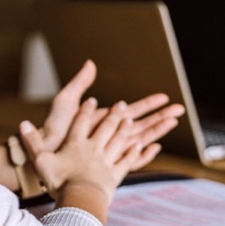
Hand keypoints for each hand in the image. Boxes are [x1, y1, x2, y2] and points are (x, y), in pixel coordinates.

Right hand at [20, 99, 155, 208]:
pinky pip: (127, 161)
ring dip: (125, 129)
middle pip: (105, 127)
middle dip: (112, 114)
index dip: (86, 111)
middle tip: (120, 104)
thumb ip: (32, 142)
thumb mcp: (41, 161)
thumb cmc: (60, 181)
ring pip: (118, 140)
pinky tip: (141, 146)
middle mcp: (94, 149)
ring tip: (130, 119)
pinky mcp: (115, 175)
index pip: (81, 122)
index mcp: (75, 144)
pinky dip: (134, 153)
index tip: (92, 100)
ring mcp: (106, 161)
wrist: (81, 199)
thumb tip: (22, 123)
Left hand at [39, 60, 183, 169]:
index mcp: (106, 120)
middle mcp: (111, 134)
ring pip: (140, 140)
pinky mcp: (106, 162)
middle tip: (180, 110)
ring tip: (173, 123)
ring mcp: (110, 148)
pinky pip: (129, 160)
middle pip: (143, 125)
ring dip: (158, 131)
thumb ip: (80, 83)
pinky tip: (154, 148)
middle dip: (162, 117)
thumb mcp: (67, 100)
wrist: (44, 149)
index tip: (165, 97)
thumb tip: (91, 63)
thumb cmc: (53, 128)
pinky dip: (143, 155)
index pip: (133, 111)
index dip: (149, 104)